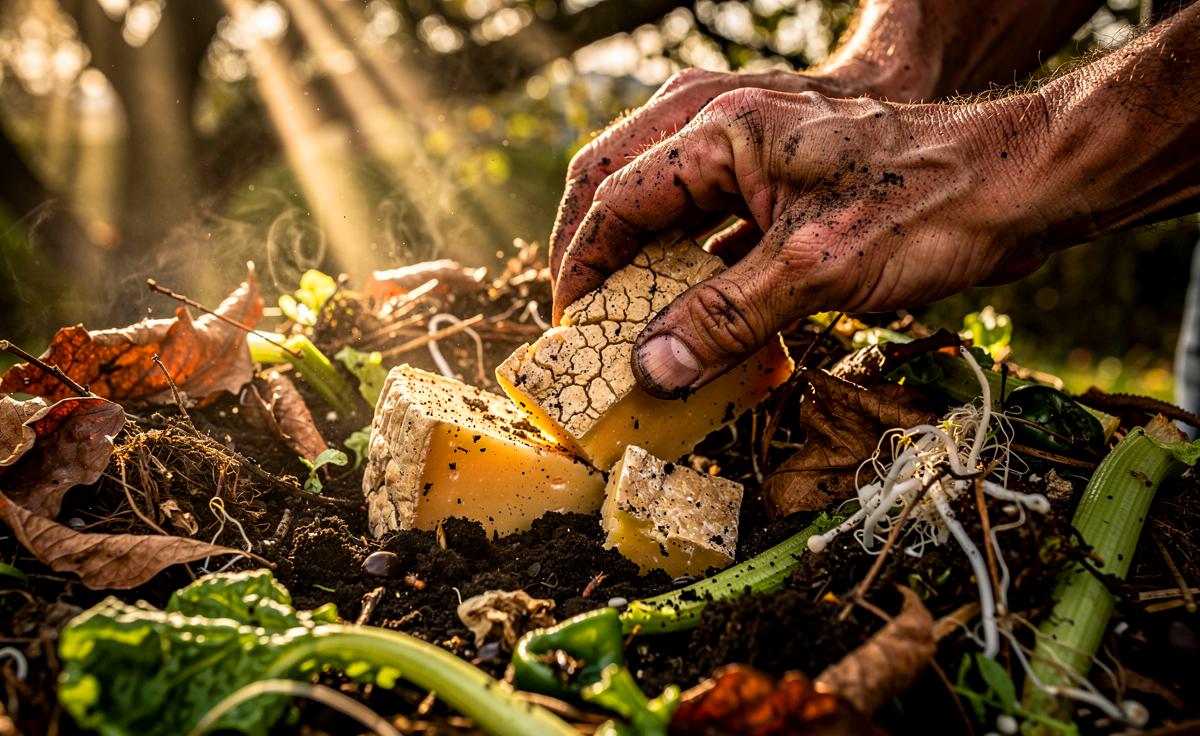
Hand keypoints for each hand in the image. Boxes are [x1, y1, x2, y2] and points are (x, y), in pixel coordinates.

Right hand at [552, 89, 1052, 396]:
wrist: (1018, 188)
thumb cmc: (926, 204)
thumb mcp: (814, 267)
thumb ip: (726, 318)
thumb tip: (653, 366)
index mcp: (721, 133)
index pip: (617, 198)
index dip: (584, 265)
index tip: (570, 326)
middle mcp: (733, 140)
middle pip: (634, 200)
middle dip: (604, 266)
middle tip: (587, 329)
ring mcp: (764, 169)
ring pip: (679, 224)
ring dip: (653, 279)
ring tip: (634, 337)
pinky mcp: (794, 200)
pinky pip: (725, 242)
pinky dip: (707, 286)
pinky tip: (706, 333)